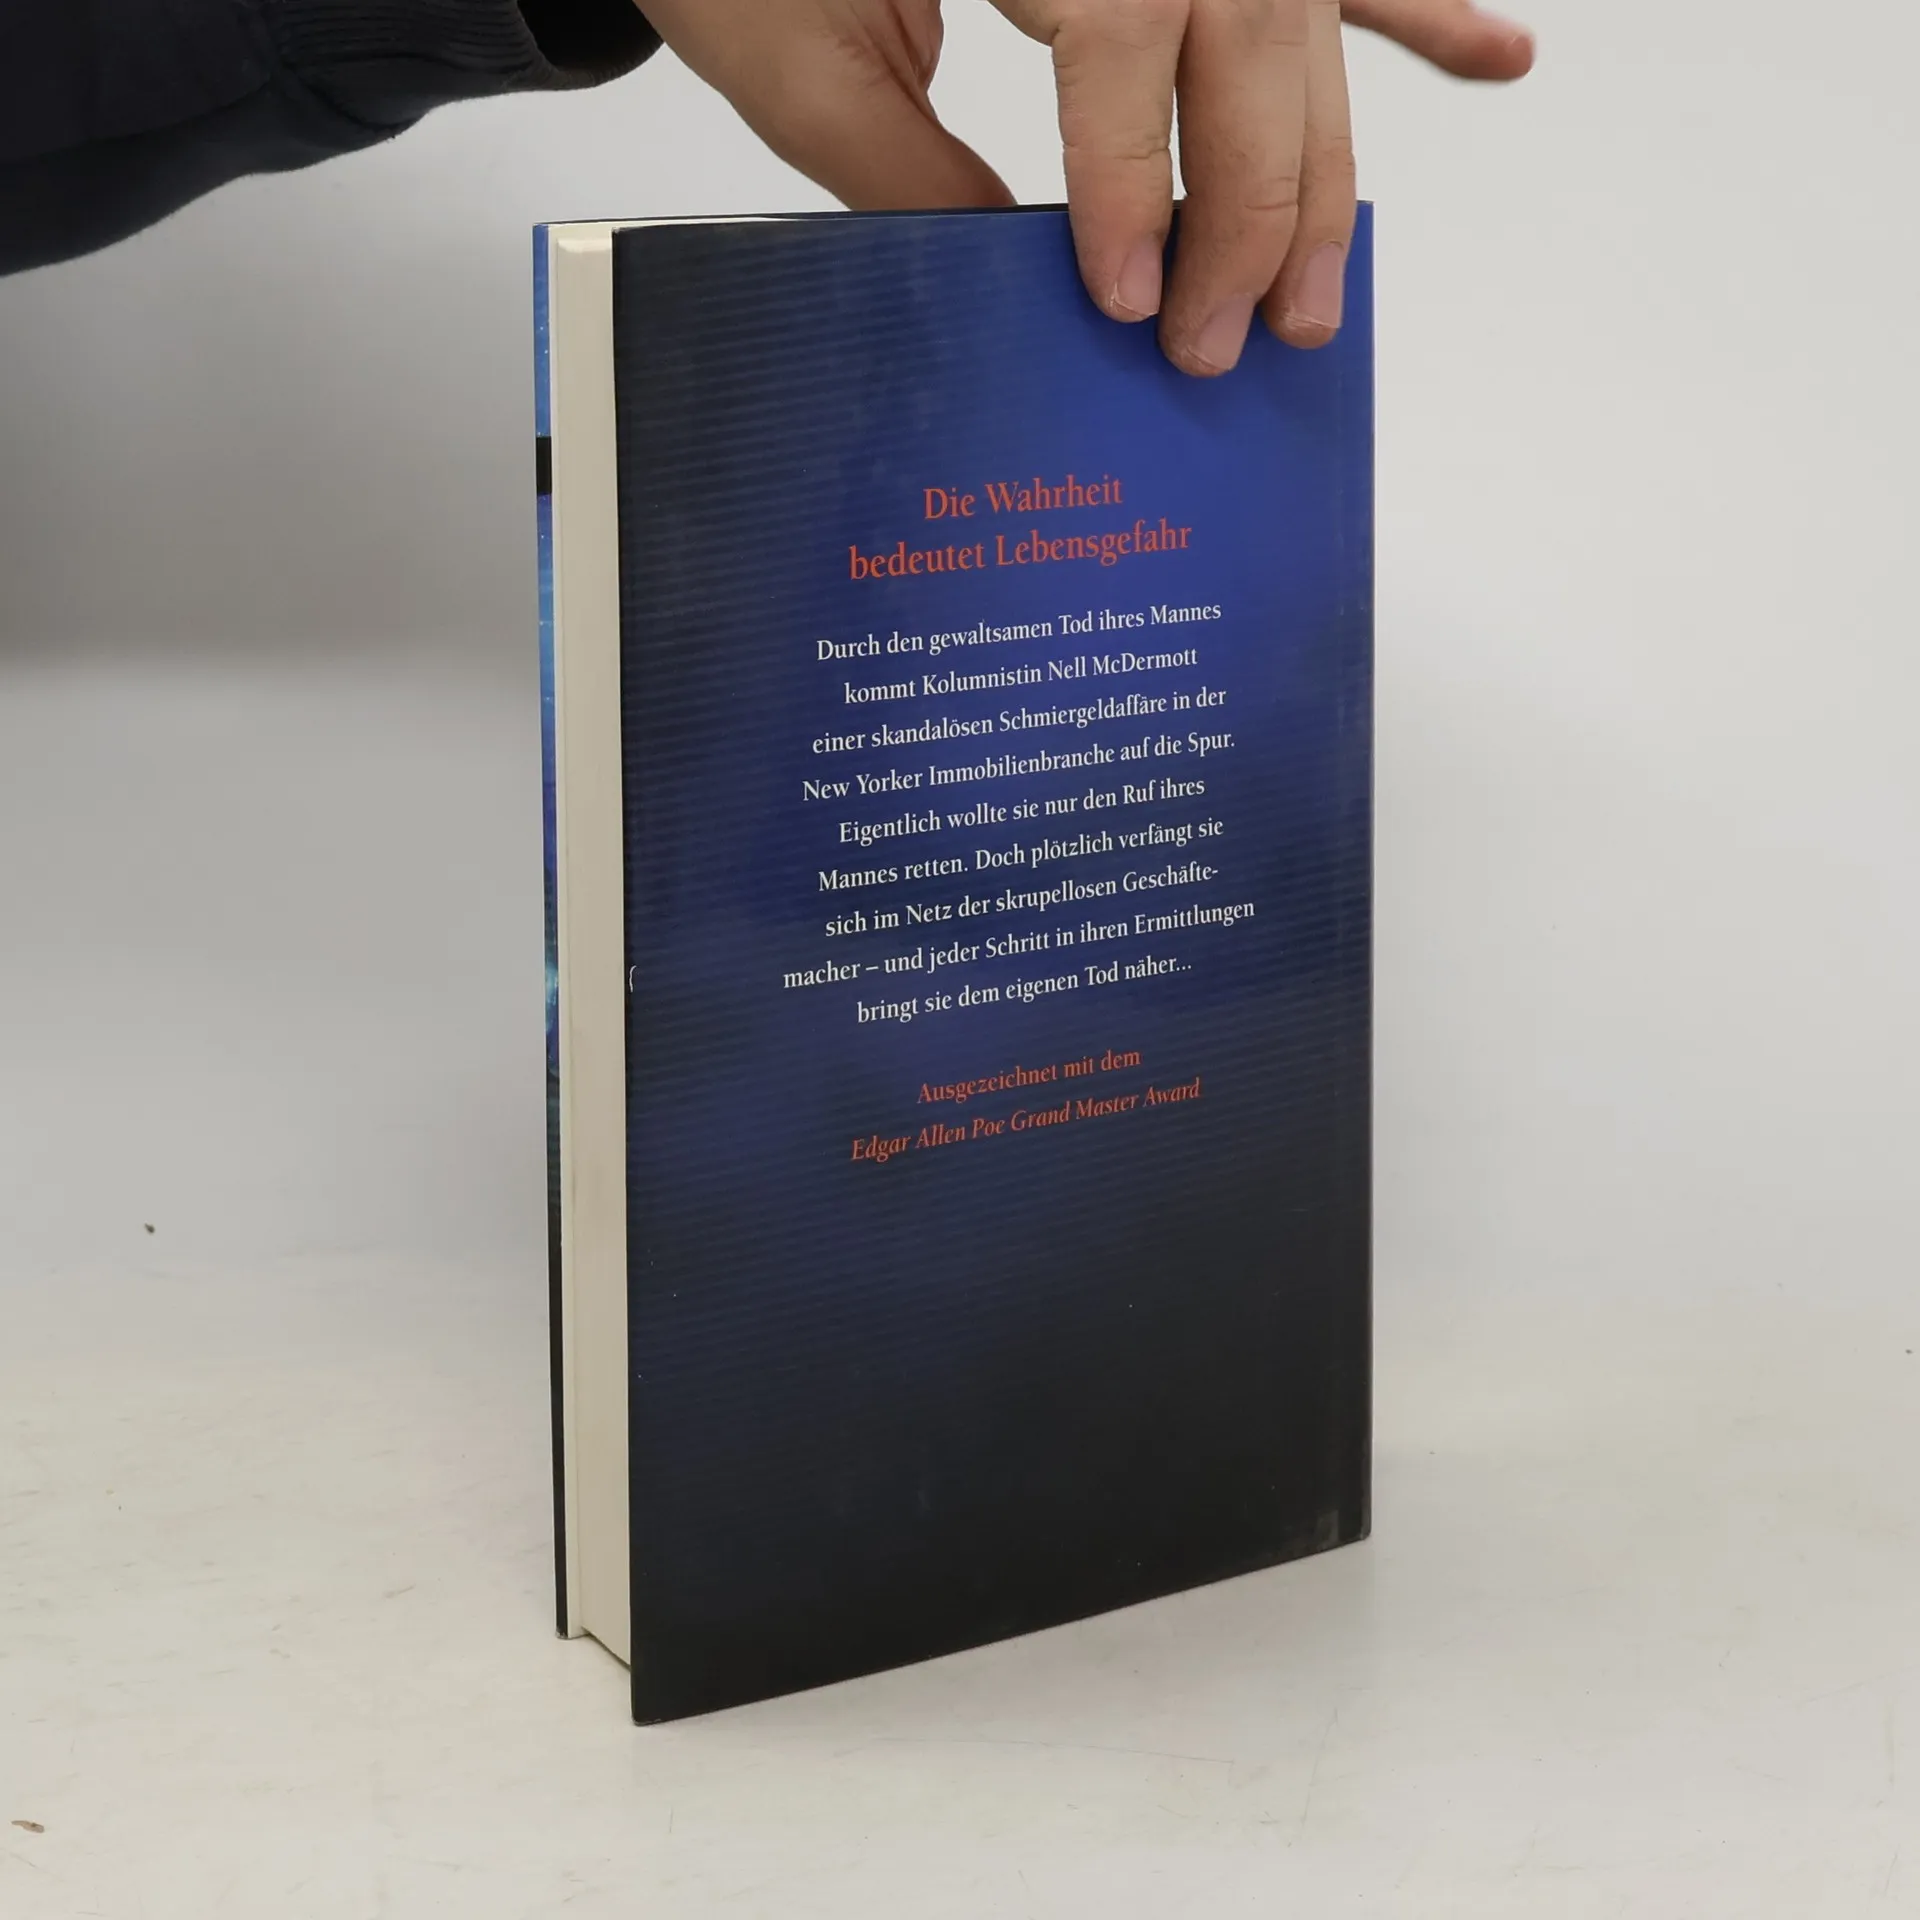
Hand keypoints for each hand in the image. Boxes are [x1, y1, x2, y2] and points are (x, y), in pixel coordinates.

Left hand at [639, 0, 1531, 375]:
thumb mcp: (797, 52)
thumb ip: (904, 171)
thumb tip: (1014, 285)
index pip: (1124, 36)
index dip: (1137, 182)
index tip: (1130, 300)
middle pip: (1246, 42)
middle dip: (1249, 214)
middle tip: (1220, 349)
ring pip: (1299, 28)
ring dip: (1321, 173)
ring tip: (1315, 303)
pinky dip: (1416, 14)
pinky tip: (1495, 62)